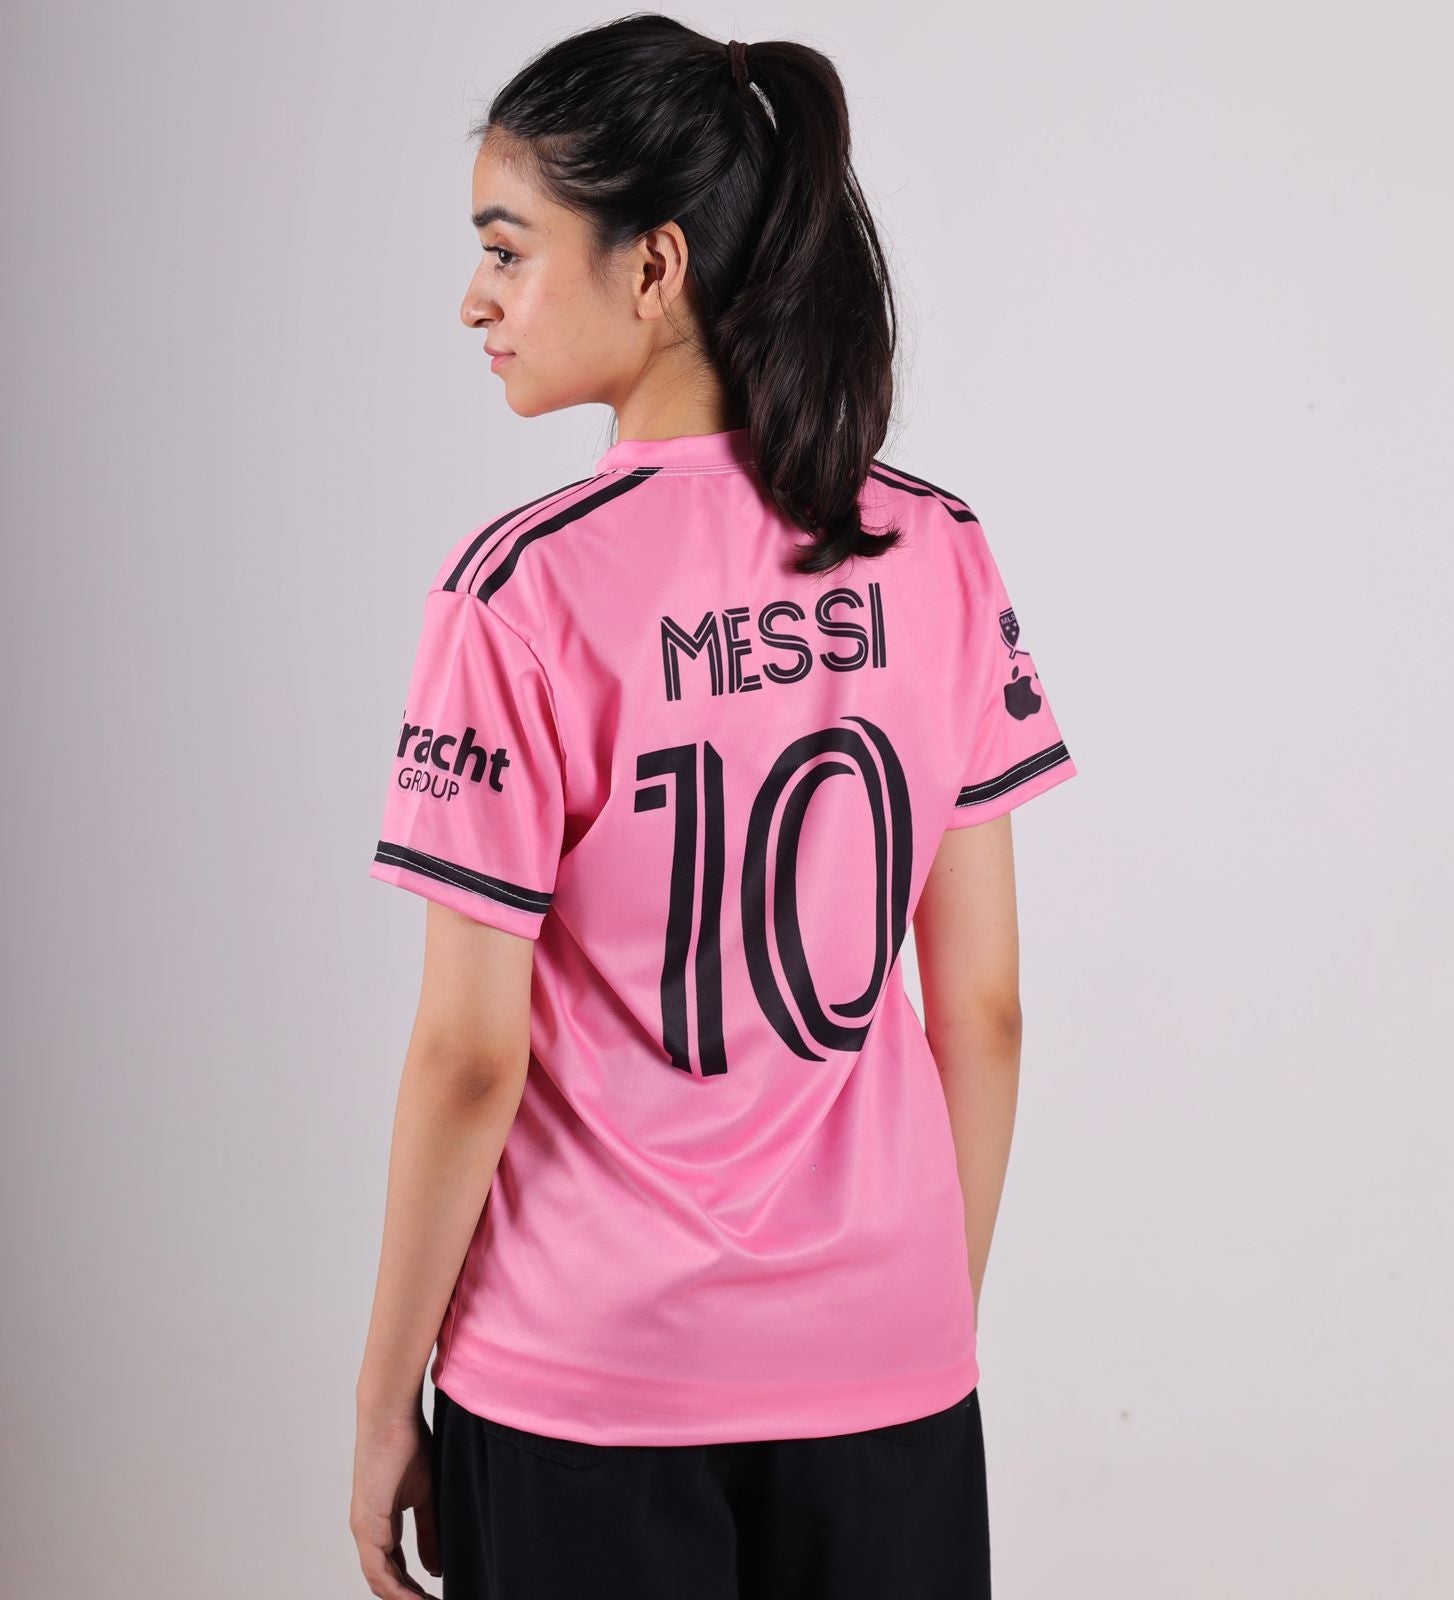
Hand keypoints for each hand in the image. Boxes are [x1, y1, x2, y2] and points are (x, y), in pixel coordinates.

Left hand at [350, 1398, 439, 1597]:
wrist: (392, 1417)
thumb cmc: (409, 1445)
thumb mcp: (427, 1496)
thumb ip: (429, 1532)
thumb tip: (433, 1569)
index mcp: (381, 1524)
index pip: (396, 1567)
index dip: (413, 1587)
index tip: (435, 1597)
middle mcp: (369, 1531)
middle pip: (387, 1579)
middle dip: (409, 1597)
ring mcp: (364, 1530)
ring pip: (380, 1580)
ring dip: (402, 1598)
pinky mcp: (366, 1525)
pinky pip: (377, 1570)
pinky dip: (395, 1589)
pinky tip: (413, 1599)